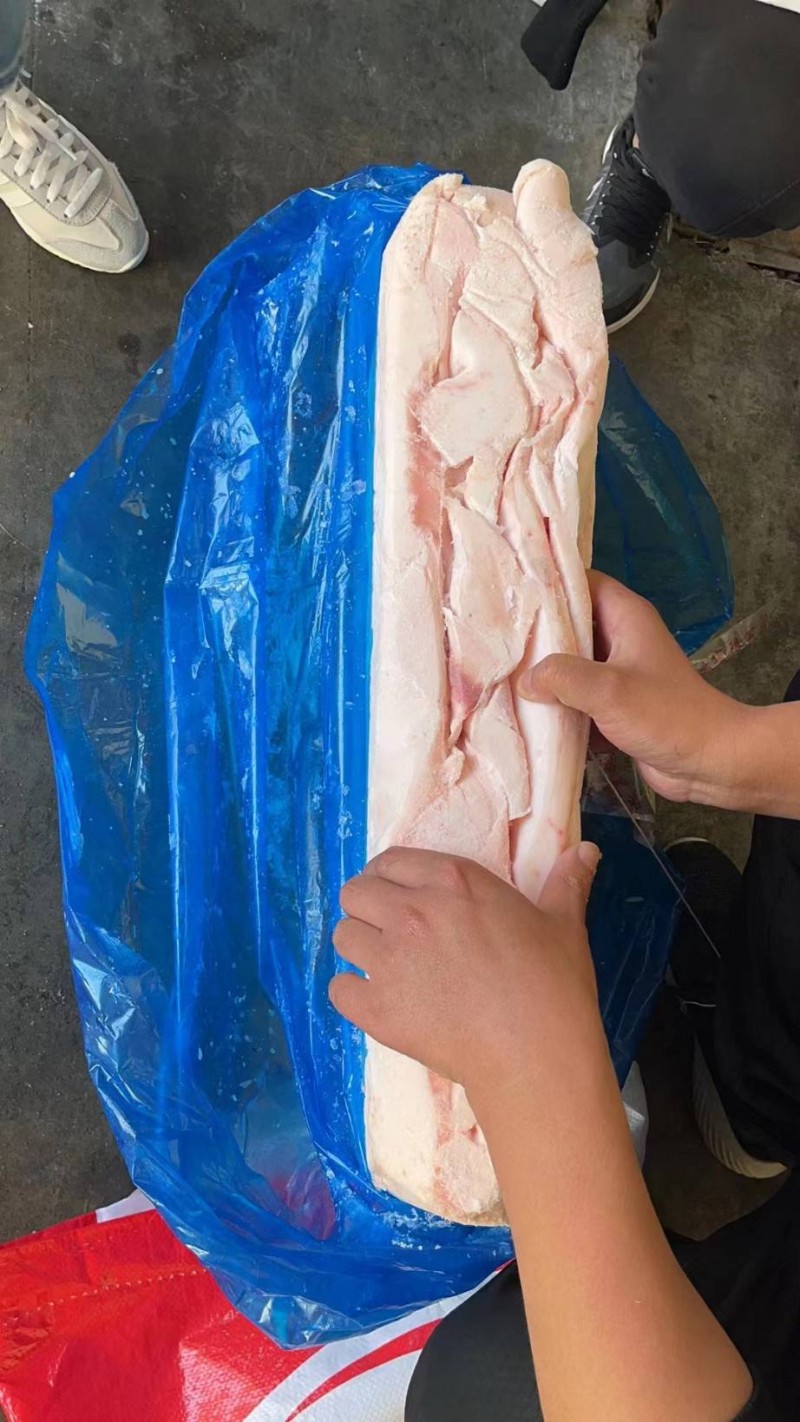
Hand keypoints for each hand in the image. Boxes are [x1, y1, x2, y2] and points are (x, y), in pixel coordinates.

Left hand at [329, 843, 605, 1111]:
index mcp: (452, 881)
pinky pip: (338, 988)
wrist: (535, 1054)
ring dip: (359, 947)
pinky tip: (378, 1003)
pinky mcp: (375, 1008)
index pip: (389, 861)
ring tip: (385, 966)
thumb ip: (566, 882)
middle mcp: (411, 912)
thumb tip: (586, 850)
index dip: (388, 877)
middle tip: (389, 931)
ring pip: (342, 936)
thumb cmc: (553, 985)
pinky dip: (353, 994)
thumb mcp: (563, 924)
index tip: (399, 895)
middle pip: (355, 894)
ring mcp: (388, 960)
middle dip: (367, 908)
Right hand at [520, 571, 752, 808]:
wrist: (710, 762)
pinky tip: (525, 712)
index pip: (581, 582)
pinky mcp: (615, 706)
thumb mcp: (609, 689)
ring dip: (544, 674)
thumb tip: (526, 680)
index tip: (509, 594)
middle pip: (570, 624)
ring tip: (502, 675)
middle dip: (536, 634)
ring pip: (571, 663)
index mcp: (626, 616)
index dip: (547, 583)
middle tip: (496, 640)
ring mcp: (618, 673)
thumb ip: (562, 677)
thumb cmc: (667, 715)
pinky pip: (577, 697)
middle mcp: (621, 638)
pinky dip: (557, 704)